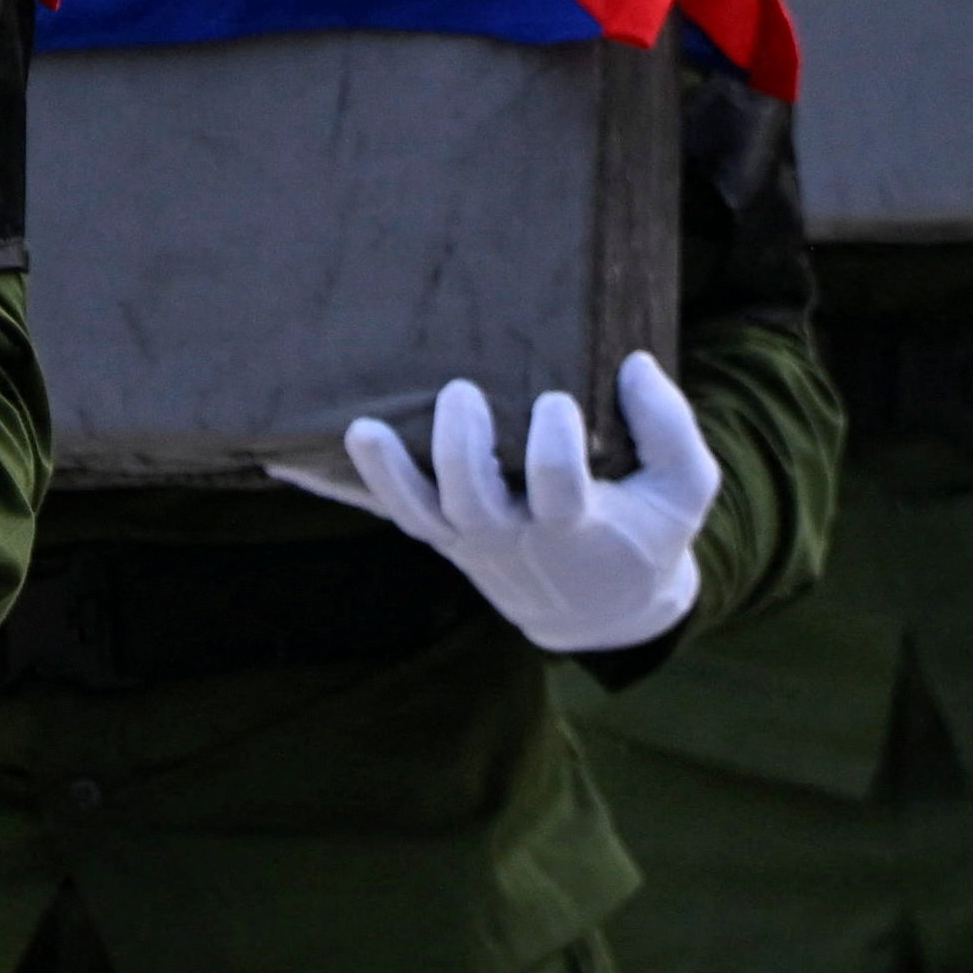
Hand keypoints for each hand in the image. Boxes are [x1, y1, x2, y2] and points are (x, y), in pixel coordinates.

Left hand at [275, 353, 720, 655]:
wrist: (602, 608)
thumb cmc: (644, 531)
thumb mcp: (685, 490)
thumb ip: (673, 430)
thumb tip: (636, 364)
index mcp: (575, 526)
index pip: (557, 489)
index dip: (553, 447)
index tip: (558, 404)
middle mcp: (511, 537)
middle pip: (473, 501)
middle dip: (461, 448)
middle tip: (461, 391)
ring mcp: (468, 540)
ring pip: (419, 513)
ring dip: (388, 473)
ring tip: (365, 428)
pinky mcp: (439, 534)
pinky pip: (388, 513)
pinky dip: (344, 490)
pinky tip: (288, 462)